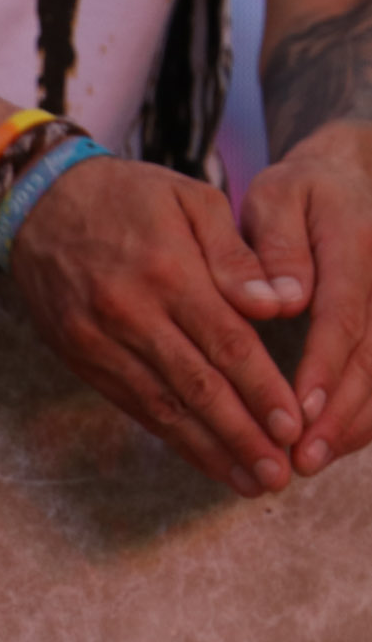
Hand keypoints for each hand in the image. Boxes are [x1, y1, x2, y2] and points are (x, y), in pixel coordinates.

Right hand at [8, 156, 302, 494]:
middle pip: (196, 387)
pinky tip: (201, 457)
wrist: (35, 204)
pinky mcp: (79, 357)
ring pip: (162, 407)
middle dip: (241, 436)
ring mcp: (98, 341)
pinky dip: (170, 435)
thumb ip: (237, 257)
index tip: (293, 426)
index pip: (226, 343)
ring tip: (248, 481)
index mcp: (166, 272)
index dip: (262, 390)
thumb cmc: (127, 197)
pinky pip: (131, 403)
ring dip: (209, 449)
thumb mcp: (192, 200)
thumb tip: (278, 306)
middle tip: (278, 473)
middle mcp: (128, 314)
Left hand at [240, 121, 371, 476]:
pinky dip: (360, 415)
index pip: (343, 316)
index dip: (325, 366)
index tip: (301, 408)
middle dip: (338, 413)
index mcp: (356, 248)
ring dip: (350, 424)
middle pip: (370, 357)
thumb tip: (285, 300)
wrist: (343, 180)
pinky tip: (329, 445)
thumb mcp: (278, 198)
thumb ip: (278, 247)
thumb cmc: (297, 193)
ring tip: (310, 461)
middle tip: (300, 457)